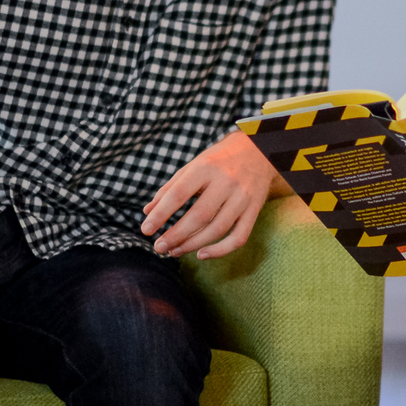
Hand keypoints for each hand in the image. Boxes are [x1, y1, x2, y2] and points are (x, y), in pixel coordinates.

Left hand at [144, 130, 274, 258]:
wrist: (259, 151)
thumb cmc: (219, 160)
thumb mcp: (193, 166)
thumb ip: (170, 188)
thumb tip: (148, 212)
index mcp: (206, 167)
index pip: (179, 194)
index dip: (160, 214)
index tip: (146, 230)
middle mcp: (226, 182)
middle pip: (199, 216)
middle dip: (176, 235)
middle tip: (159, 247)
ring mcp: (243, 197)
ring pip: (217, 229)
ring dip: (192, 245)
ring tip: (174, 251)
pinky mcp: (255, 210)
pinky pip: (239, 237)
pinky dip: (220, 251)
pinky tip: (201, 254)